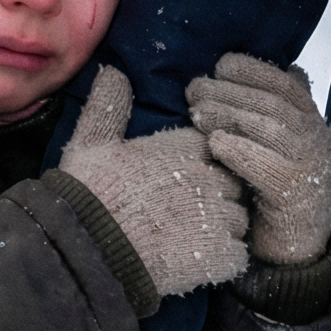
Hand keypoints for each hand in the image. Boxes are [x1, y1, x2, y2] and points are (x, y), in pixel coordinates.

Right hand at [58, 65, 248, 300]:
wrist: (91, 250)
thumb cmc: (90, 193)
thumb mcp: (91, 141)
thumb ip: (108, 106)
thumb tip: (115, 71)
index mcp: (184, 146)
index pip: (217, 144)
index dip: (202, 159)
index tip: (183, 173)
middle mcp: (208, 178)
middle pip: (233, 179)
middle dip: (218, 190)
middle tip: (191, 206)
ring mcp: (218, 218)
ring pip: (240, 217)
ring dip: (224, 225)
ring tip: (196, 235)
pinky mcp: (221, 256)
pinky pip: (237, 254)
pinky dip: (223, 258)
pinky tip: (201, 260)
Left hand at [186, 54, 330, 266]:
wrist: (298, 246)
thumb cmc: (276, 185)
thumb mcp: (276, 142)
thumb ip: (268, 106)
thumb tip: (246, 66)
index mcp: (310, 120)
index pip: (284, 83)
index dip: (252, 70)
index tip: (220, 66)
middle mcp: (315, 139)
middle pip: (272, 104)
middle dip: (229, 92)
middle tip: (194, 90)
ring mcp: (309, 167)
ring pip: (269, 130)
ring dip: (229, 116)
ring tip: (197, 114)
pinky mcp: (296, 197)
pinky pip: (267, 168)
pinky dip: (239, 151)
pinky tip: (215, 144)